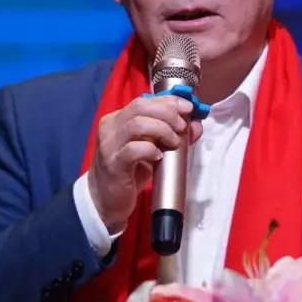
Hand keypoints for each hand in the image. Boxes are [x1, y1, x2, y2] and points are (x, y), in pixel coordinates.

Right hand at [88, 95, 202, 232]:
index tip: (187, 107)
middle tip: (181, 126)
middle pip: (140, 107)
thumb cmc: (129, 172)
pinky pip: (133, 150)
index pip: (143, 101)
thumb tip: (195, 125)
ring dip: (162, 130)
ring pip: (137, 124)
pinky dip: (150, 150)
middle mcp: (110, 128)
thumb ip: (172, 134)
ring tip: (173, 142)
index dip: (168, 101)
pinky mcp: (113, 164)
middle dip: (167, 113)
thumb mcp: (151, 148)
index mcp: (117, 119)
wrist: (106, 200)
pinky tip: (158, 156)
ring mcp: (110, 145)